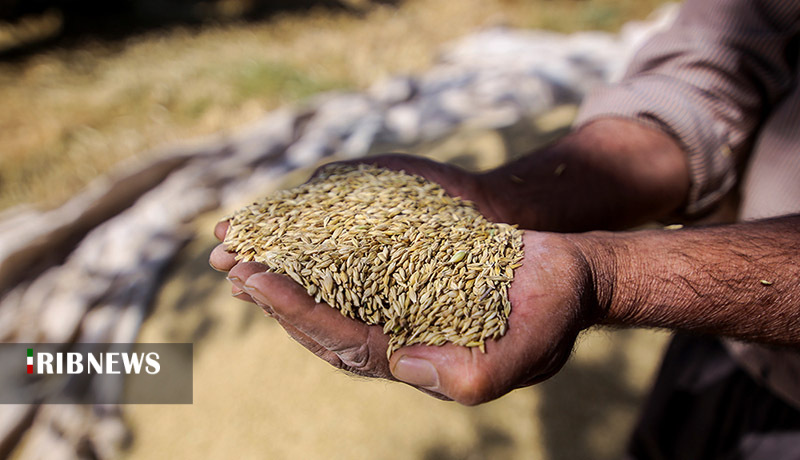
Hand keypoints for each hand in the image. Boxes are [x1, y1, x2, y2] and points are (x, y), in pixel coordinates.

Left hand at [211, 216, 595, 403]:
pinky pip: (348, 270)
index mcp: (416, 362)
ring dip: (284, 276)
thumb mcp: (525, 352)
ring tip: (240, 251)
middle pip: (322, 324)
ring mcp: (397, 307)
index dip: (297, 313)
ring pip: (328, 297)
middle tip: (229, 264)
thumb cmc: (550, 313)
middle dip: (273, 297)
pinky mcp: (403, 277)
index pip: (345, 341)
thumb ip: (469, 375)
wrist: (565, 275)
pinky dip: (314, 255)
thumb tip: (404, 367)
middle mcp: (398, 338)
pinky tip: (287, 237)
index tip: (255, 282)